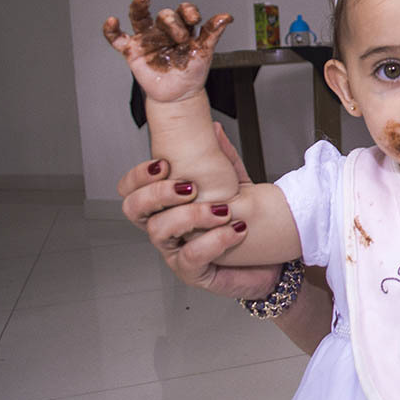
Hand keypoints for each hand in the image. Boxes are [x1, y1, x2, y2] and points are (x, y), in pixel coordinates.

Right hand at [103, 0, 231, 102]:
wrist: (179, 95)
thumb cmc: (192, 72)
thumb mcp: (205, 52)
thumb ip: (213, 33)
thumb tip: (227, 16)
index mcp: (182, 27)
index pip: (183, 11)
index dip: (188, 11)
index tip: (195, 19)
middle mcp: (163, 30)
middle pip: (165, 15)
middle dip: (173, 23)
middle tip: (181, 38)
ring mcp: (147, 39)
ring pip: (139, 17)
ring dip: (139, 6)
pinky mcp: (132, 51)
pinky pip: (117, 39)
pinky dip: (111, 30)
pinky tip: (112, 21)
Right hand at [118, 122, 281, 298]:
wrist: (267, 253)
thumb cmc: (240, 219)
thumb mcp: (232, 182)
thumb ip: (221, 157)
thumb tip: (212, 128)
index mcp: (166, 205)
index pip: (132, 188)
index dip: (139, 176)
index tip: (163, 163)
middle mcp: (163, 227)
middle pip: (134, 209)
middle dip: (157, 193)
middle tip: (188, 187)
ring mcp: (174, 251)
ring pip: (160, 231)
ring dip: (191, 215)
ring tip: (224, 209)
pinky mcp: (193, 272)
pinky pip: (192, 257)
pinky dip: (214, 240)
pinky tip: (235, 230)